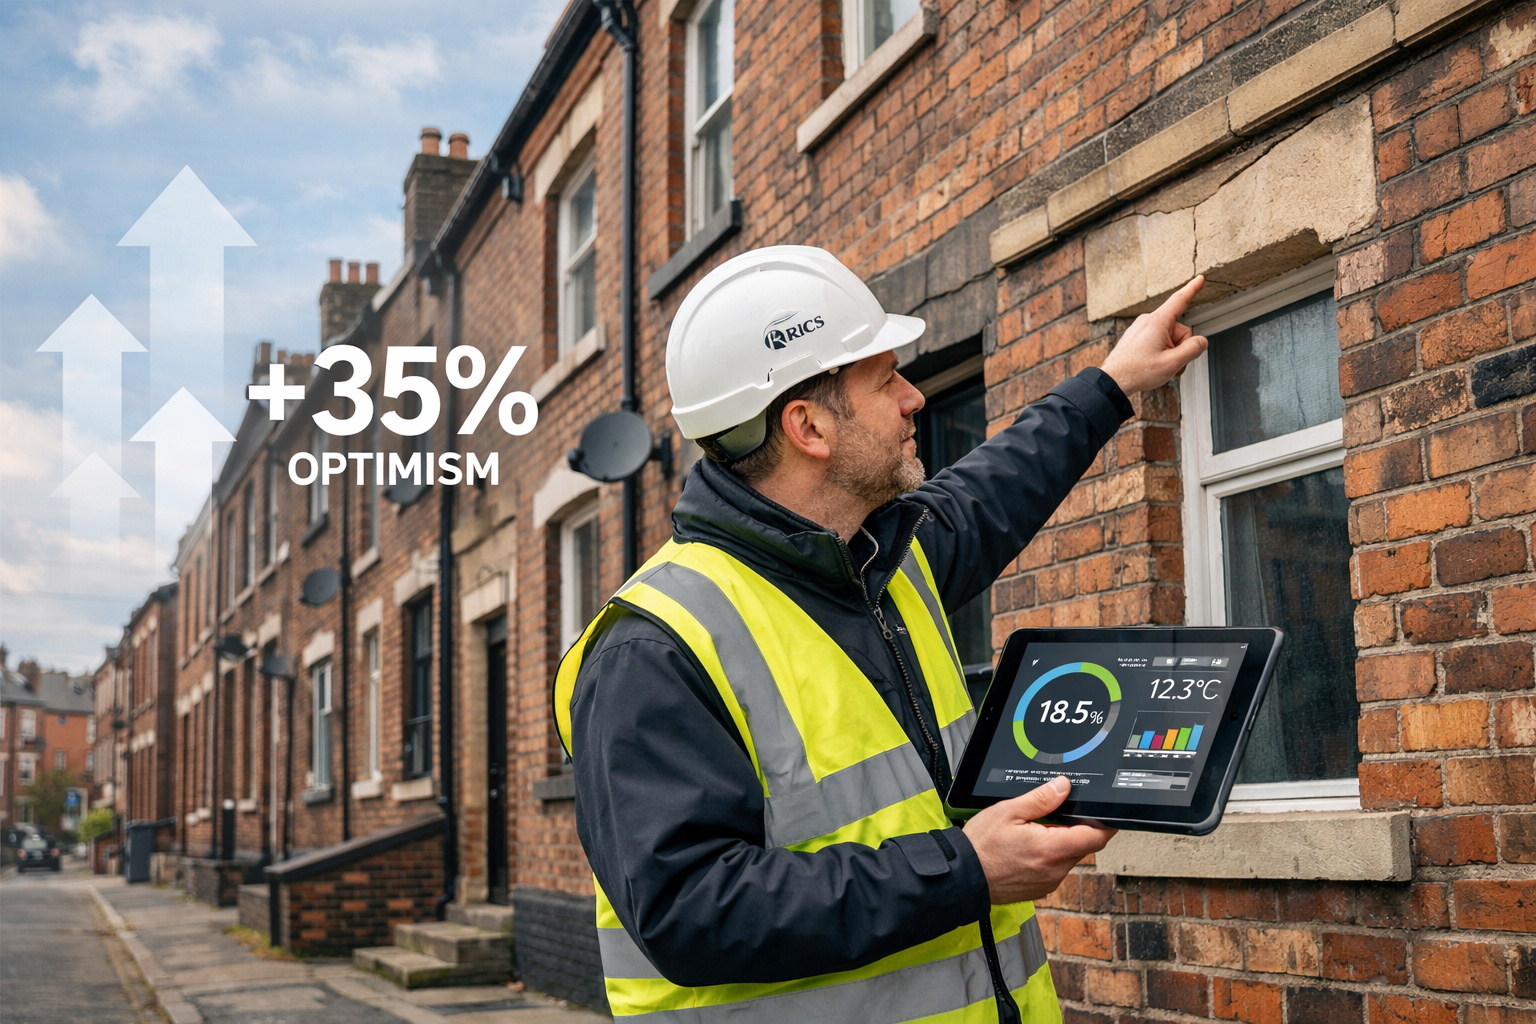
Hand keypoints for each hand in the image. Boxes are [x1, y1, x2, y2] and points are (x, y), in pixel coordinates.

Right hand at [963, 776, 1115, 904]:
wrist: (963, 876)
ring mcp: (1049, 882)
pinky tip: (1027, 849)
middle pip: (1082, 846)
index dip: (1105, 824)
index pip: (1096, 837)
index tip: (1107, 815)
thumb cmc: (981, 846)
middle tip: (1054, 815)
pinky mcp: (1040, 889)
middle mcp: (1055, 870)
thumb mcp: (1009, 811)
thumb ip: (1041, 798)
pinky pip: (1054, 869)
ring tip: (1033, 832)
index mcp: (1052, 849)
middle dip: (1074, 829)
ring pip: (1068, 858)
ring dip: (1059, 843)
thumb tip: (1063, 786)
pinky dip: (1048, 857)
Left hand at [1100, 276, 1209, 394]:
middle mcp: (1148, 321)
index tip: (1200, 278)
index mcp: (1158, 322)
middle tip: (1170, 364)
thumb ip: (1193, 349)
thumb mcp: (1173, 363)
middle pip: (1179, 330)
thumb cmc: (1138, 372)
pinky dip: (1161, 353)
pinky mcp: (1137, 337)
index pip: (1180, 300)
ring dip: (1171, 353)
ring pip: (1169, 338)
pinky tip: (1152, 365)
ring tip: (1159, 367)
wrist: (1113, 381)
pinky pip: (1158, 341)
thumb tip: (1201, 342)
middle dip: (1180, 348)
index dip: (1192, 289)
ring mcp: (1142, 329)